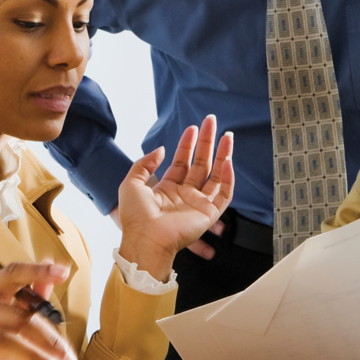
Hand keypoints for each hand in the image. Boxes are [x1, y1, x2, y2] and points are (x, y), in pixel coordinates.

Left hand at [116, 115, 234, 279]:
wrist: (145, 238)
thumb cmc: (135, 216)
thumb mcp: (131, 183)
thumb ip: (145, 163)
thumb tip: (161, 149)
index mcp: (168, 189)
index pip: (182, 162)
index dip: (187, 144)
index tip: (192, 128)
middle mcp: (185, 194)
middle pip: (200, 163)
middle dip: (206, 142)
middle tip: (211, 122)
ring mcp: (198, 203)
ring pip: (216, 175)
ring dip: (223, 155)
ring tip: (227, 136)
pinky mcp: (209, 214)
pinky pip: (224, 194)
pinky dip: (228, 178)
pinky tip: (227, 161)